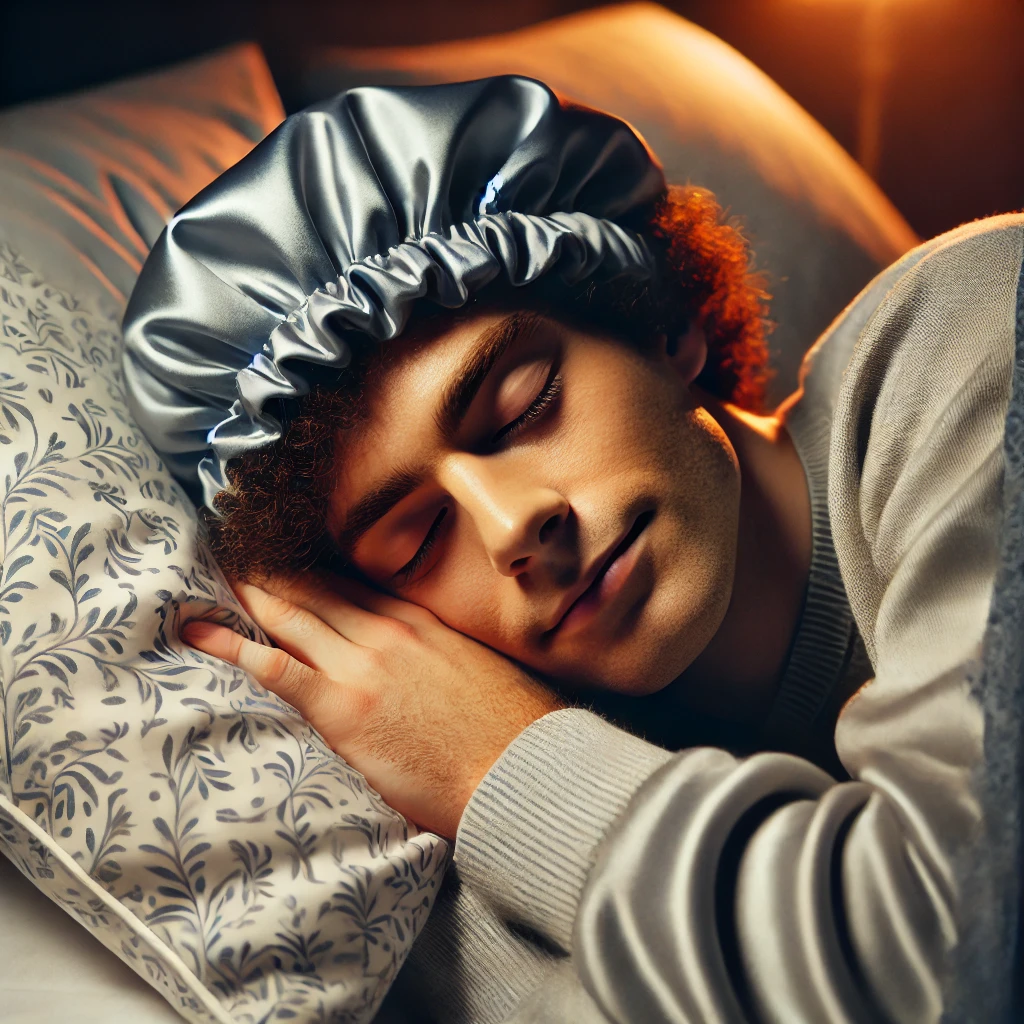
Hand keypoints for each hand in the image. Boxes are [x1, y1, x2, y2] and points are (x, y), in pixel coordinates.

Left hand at [181, 575, 564, 838]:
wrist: (524, 769)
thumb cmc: (515, 729)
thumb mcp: (485, 671)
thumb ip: (449, 654)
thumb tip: (438, 660)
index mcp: (422, 623)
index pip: (355, 586)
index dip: (316, 570)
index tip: (289, 556)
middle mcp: (387, 631)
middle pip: (316, 591)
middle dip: (275, 570)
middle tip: (237, 547)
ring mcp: (363, 665)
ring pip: (292, 617)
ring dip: (250, 595)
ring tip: (216, 576)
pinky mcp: (344, 707)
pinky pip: (278, 669)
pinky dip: (235, 647)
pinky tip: (202, 632)